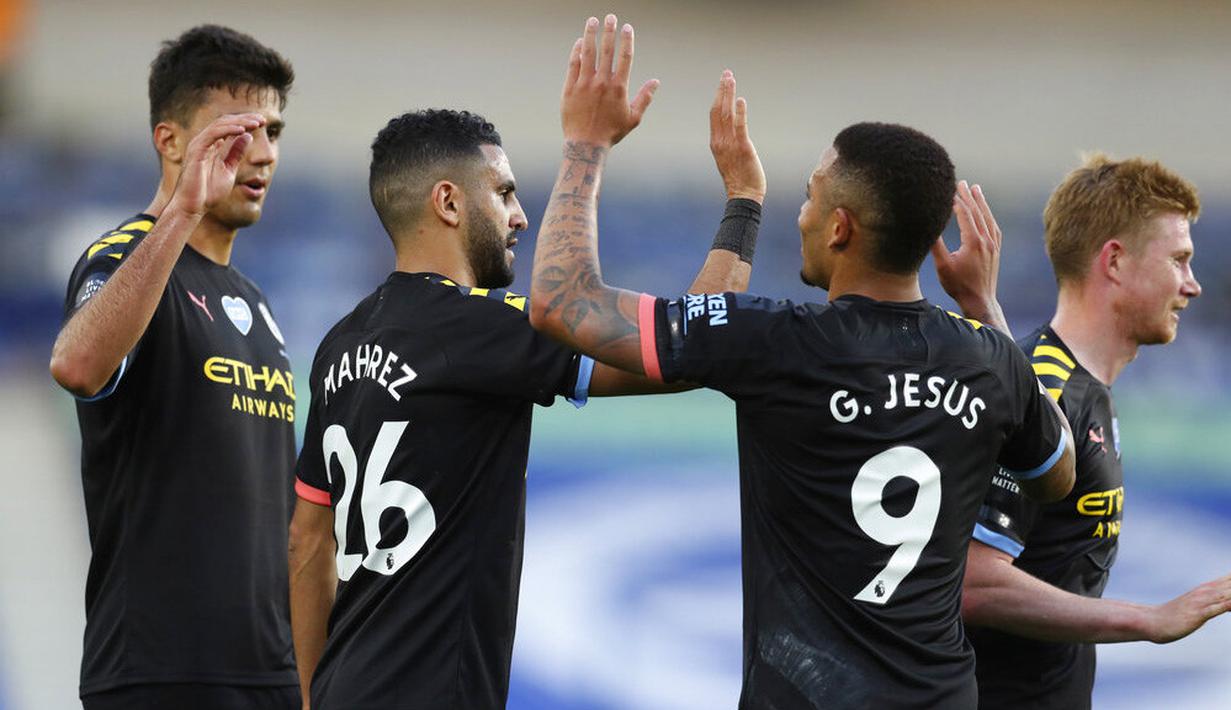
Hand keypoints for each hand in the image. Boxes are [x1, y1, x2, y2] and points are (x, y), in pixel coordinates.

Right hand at [170, 112, 264, 216]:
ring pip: (220, 124)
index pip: (229, 126)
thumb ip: (236, 153)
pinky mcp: (196, 151)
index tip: (262, 123)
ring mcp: (199, 145)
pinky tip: (242, 130)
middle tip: (262, 120)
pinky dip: (228, 130)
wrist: (194, 207)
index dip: (246, 122)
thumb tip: (247, 136)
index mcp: (212, 146)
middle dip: (245, 118)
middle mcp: (204, 142)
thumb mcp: (229, 169)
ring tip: (256, 124)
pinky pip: (212, 134)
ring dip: (240, 122)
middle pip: (225, 121)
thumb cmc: (208, 192)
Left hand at [561, 15, 658, 147]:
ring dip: (590, 34)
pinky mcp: (570, 88)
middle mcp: (602, 82)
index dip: (627, 40)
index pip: (625, 57)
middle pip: (606, 50)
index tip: (627, 27)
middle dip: (609, 31)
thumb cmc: (611, 132)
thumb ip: (645, 98)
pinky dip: (577, 51)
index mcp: (619, 88)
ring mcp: (584, 84)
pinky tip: (579, 42)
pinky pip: (573, 64)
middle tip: (611, 17)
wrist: (585, 144)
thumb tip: (656, 81)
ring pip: (588, 53)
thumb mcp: (633, 118)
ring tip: (592, 21)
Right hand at [709, 70, 764, 202]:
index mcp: (716, 142)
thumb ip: (729, 141)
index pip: (715, 114)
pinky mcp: (744, 149)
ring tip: (731, 79)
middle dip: (722, 90)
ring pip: (726, 115)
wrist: (743, 196)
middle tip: (727, 73)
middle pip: (718, 110)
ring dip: (728, 95)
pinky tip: (740, 100)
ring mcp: (730, 145)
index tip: (723, 81)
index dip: (718, 96)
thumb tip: (733, 126)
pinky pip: (739, 128)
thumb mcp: (729, 157)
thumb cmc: (739, 178)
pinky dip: (739, 113)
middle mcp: (720, 141)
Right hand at [931, 181, 1004, 325]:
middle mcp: (986, 241)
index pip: (965, 215)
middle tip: (962, 182)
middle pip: (977, 212)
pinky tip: (986, 213)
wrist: (980, 301)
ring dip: (981, 203)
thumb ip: (936, 245)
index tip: (949, 190)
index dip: (957, 201)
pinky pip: (994, 228)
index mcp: (973, 242)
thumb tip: (928, 228)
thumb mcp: (943, 266)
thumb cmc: (959, 285)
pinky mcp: (996, 251)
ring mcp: (993, 246)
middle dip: (969, 196)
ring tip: (976, 189)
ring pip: (988, 218)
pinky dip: (988, 217)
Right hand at [1146, 573, 1230, 643]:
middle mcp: (1205, 592)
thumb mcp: (1198, 604)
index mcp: (1207, 588)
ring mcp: (1201, 602)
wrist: (1152, 622)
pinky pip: (1216, 609)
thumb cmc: (1175, 615)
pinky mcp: (1197, 614)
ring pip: (1226, 595)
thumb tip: (1226, 603)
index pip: (1230, 579)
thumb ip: (1213, 601)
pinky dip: (1227, 605)